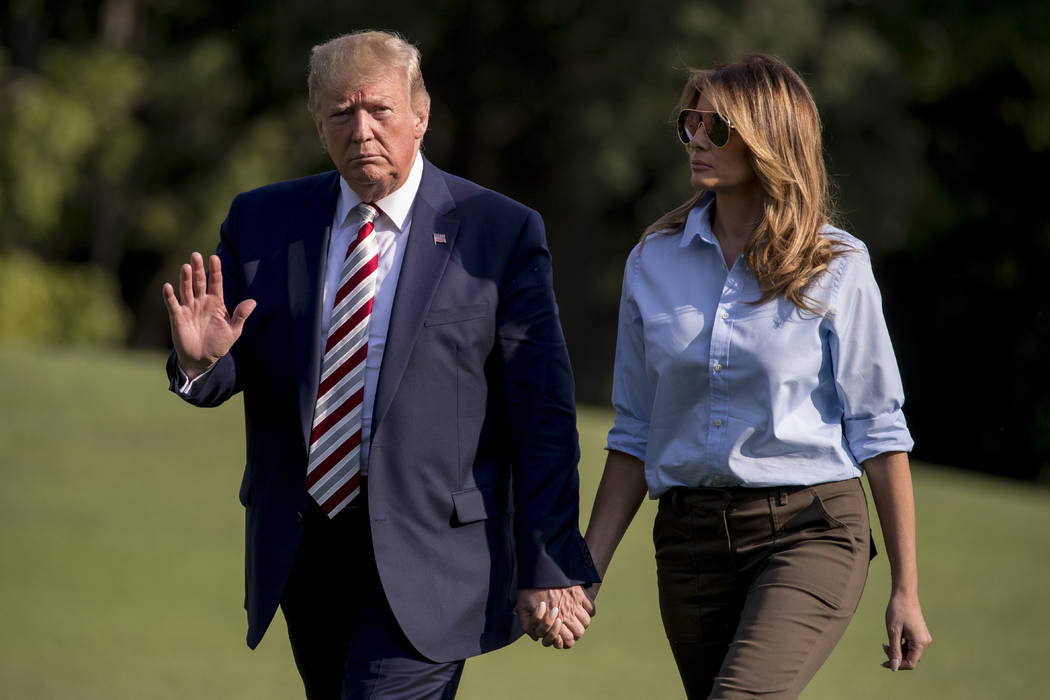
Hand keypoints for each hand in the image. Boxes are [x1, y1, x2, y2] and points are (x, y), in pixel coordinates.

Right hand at [162, 252, 254, 378]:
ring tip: (186, 267)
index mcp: (216, 303)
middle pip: (199, 282)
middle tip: (196, 255)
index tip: (214, 257)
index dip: (215, 270)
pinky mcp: (178, 317)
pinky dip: (170, 296)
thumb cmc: (219, 344)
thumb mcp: (234, 331)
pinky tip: (168, 287)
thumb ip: (241, 316)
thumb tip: (253, 302)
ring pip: (186, 290)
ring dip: (185, 279)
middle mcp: (201, 302)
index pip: (216, 283)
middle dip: (197, 269)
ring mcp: (189, 308)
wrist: (202, 359)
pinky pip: (173, 304)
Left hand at [515, 586, 594, 648]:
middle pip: (579, 633)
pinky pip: (591, 608)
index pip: (568, 641)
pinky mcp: (579, 593)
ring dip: (582, 623)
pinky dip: (589, 611)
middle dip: (575, 634)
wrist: (538, 570)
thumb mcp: (523, 609)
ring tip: (575, 619)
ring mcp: (574, 603)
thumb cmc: (528, 590)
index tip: (563, 637)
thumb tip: (537, 638)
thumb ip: (528, 626)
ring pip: (586, 622)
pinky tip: (581, 609)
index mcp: (553, 620)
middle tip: (569, 629)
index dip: (566, 642)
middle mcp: (566, 613)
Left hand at [882, 590, 931, 670]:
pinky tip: (893, 638)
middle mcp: (925, 642)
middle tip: (884, 646)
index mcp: (920, 643)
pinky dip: (901, 645)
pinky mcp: (920, 634)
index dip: (896, 665)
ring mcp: (923, 638)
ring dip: (898, 650)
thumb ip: (894, 651)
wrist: (904, 594)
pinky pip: (911, 645)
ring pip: (910, 652)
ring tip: (886, 642)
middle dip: (896, 656)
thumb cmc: (897, 611)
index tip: (883, 662)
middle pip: (910, 658)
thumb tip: (894, 668)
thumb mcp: (893, 632)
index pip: (910, 664)